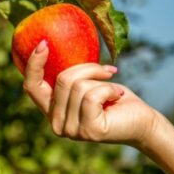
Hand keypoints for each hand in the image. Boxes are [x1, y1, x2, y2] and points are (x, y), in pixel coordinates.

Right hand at [22, 40, 173, 173]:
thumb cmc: (115, 98)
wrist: (142, 122)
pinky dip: (109, 89)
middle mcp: (56, 124)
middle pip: (62, 80)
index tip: (44, 42)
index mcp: (52, 111)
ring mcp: (71, 131)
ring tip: (114, 89)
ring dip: (100, 79)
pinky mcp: (88, 131)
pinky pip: (92, 95)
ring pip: (77, 86)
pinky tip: (118, 96)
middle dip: (87, 68)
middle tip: (107, 71)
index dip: (33, 64)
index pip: (31, 87)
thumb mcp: (88, 82)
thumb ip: (70, 76)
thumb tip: (51, 45)